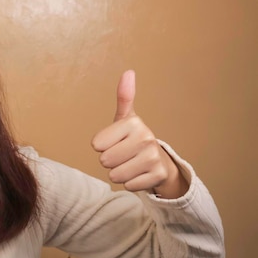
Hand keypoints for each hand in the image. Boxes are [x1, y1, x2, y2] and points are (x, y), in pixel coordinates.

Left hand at [91, 70, 187, 197]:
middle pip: (105, 161)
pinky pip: (128, 185)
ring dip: (119, 173)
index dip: (102, 146)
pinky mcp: (157, 175)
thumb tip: (128, 72)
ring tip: (130, 164)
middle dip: (110, 161)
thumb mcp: (125, 118)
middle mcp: (145, 138)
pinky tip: (139, 173)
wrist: (160, 161)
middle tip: (123, 155)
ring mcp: (153, 157)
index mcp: (133, 123)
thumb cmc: (134, 139)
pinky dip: (131, 183)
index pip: (97, 144)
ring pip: (115, 175)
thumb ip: (124, 97)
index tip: (115, 142)